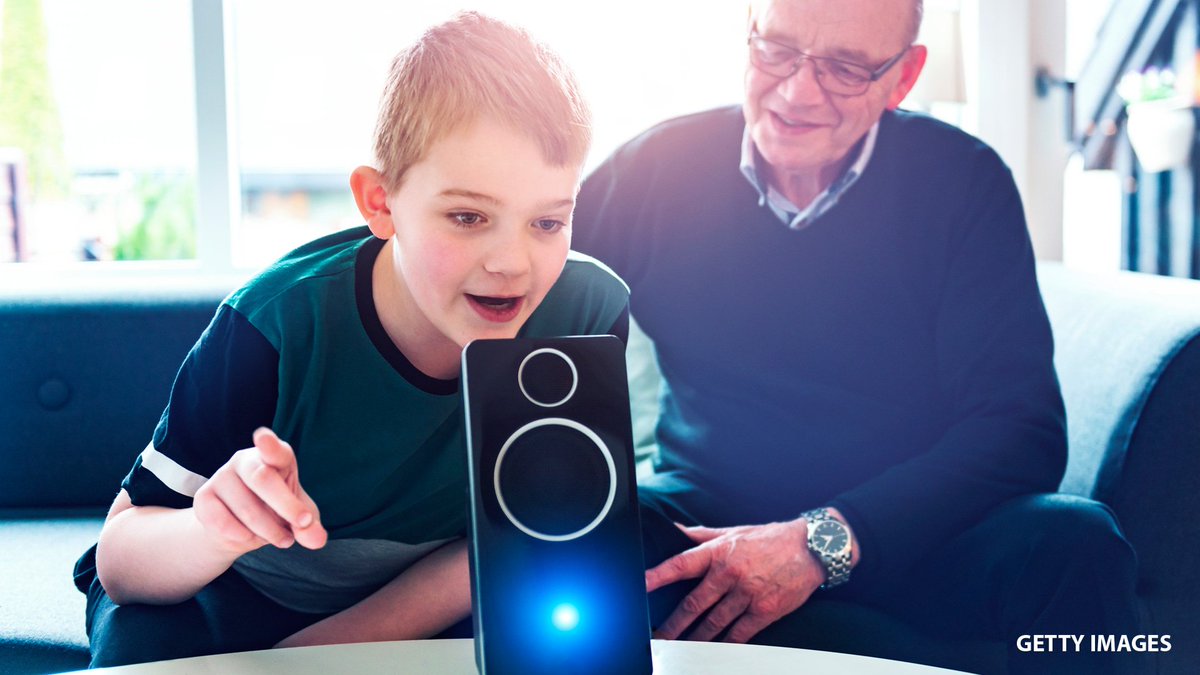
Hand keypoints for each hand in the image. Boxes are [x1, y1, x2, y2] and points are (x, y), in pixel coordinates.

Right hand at [193, 427, 326, 554]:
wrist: (237, 530)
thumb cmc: (276, 513)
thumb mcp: (299, 520)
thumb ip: (309, 527)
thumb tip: (317, 540)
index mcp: (274, 456)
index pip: (273, 449)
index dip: (269, 444)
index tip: (264, 439)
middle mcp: (245, 460)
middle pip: (263, 479)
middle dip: (287, 506)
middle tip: (303, 523)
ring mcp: (221, 477)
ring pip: (248, 509)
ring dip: (269, 531)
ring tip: (281, 538)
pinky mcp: (203, 497)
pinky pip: (222, 522)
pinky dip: (242, 536)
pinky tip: (249, 536)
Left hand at [645, 519, 823, 643]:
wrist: (812, 547)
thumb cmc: (770, 538)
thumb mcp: (734, 531)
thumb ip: (702, 535)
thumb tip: (675, 529)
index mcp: (718, 552)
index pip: (680, 565)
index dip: (658, 576)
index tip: (640, 587)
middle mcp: (729, 573)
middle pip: (693, 603)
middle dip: (673, 624)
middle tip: (658, 638)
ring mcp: (747, 593)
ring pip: (714, 623)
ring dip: (695, 639)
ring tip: (680, 650)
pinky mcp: (765, 610)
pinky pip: (740, 633)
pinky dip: (726, 644)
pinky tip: (715, 651)